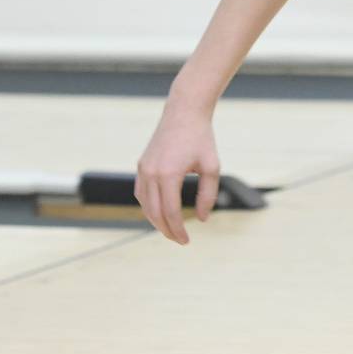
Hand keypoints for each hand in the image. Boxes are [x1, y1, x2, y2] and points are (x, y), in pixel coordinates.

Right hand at [135, 100, 220, 244]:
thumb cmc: (202, 138)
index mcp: (168, 174)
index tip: (187, 241)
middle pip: (155, 213)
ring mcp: (143, 169)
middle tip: (180, 240)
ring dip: (156, 220)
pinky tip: (160, 212)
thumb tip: (202, 219)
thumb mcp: (211, 166)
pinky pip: (141, 194)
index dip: (178, 229)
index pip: (170, 212)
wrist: (184, 113)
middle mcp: (151, 173)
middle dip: (167, 230)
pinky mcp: (142, 165)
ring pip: (145, 205)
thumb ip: (208, 194)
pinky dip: (149, 206)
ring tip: (171, 229)